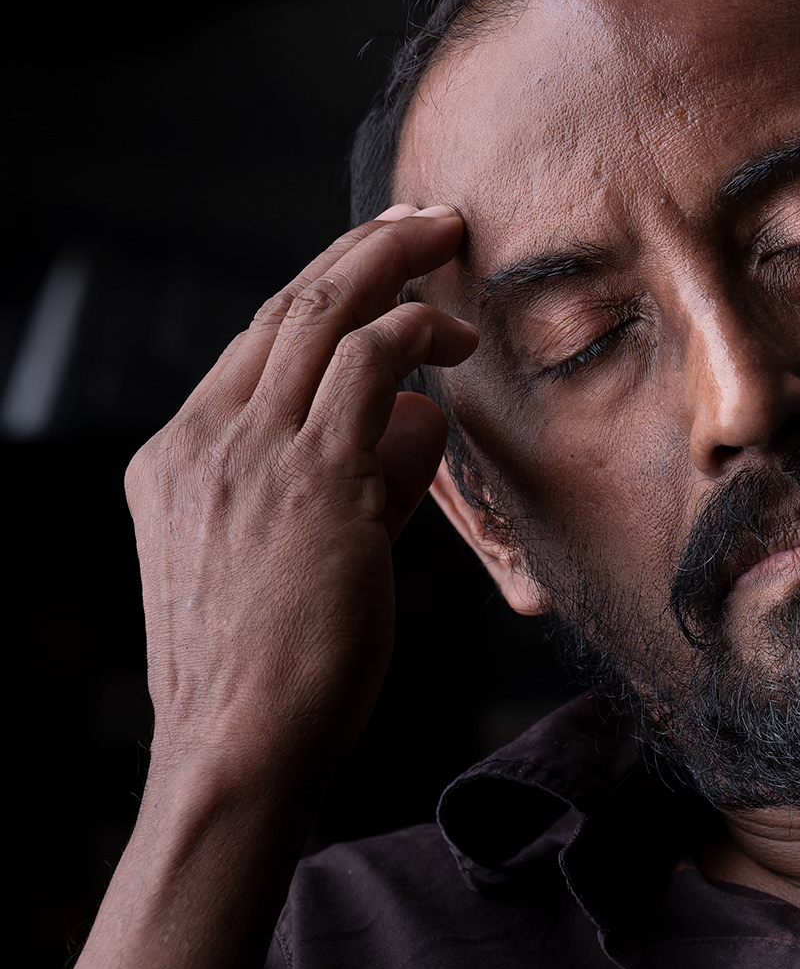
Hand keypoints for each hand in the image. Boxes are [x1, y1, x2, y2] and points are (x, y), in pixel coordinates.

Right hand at [125, 203, 476, 811]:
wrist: (238, 750)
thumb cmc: (274, 675)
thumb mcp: (299, 559)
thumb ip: (359, 481)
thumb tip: (418, 415)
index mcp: (175, 459)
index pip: (254, 343)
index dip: (324, 287)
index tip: (377, 258)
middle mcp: (202, 443)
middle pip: (284, 307)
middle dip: (362, 249)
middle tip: (425, 217)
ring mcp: (250, 457)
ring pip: (322, 316)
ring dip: (394, 264)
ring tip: (449, 240)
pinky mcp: (312, 482)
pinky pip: (369, 368)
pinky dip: (416, 334)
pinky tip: (455, 336)